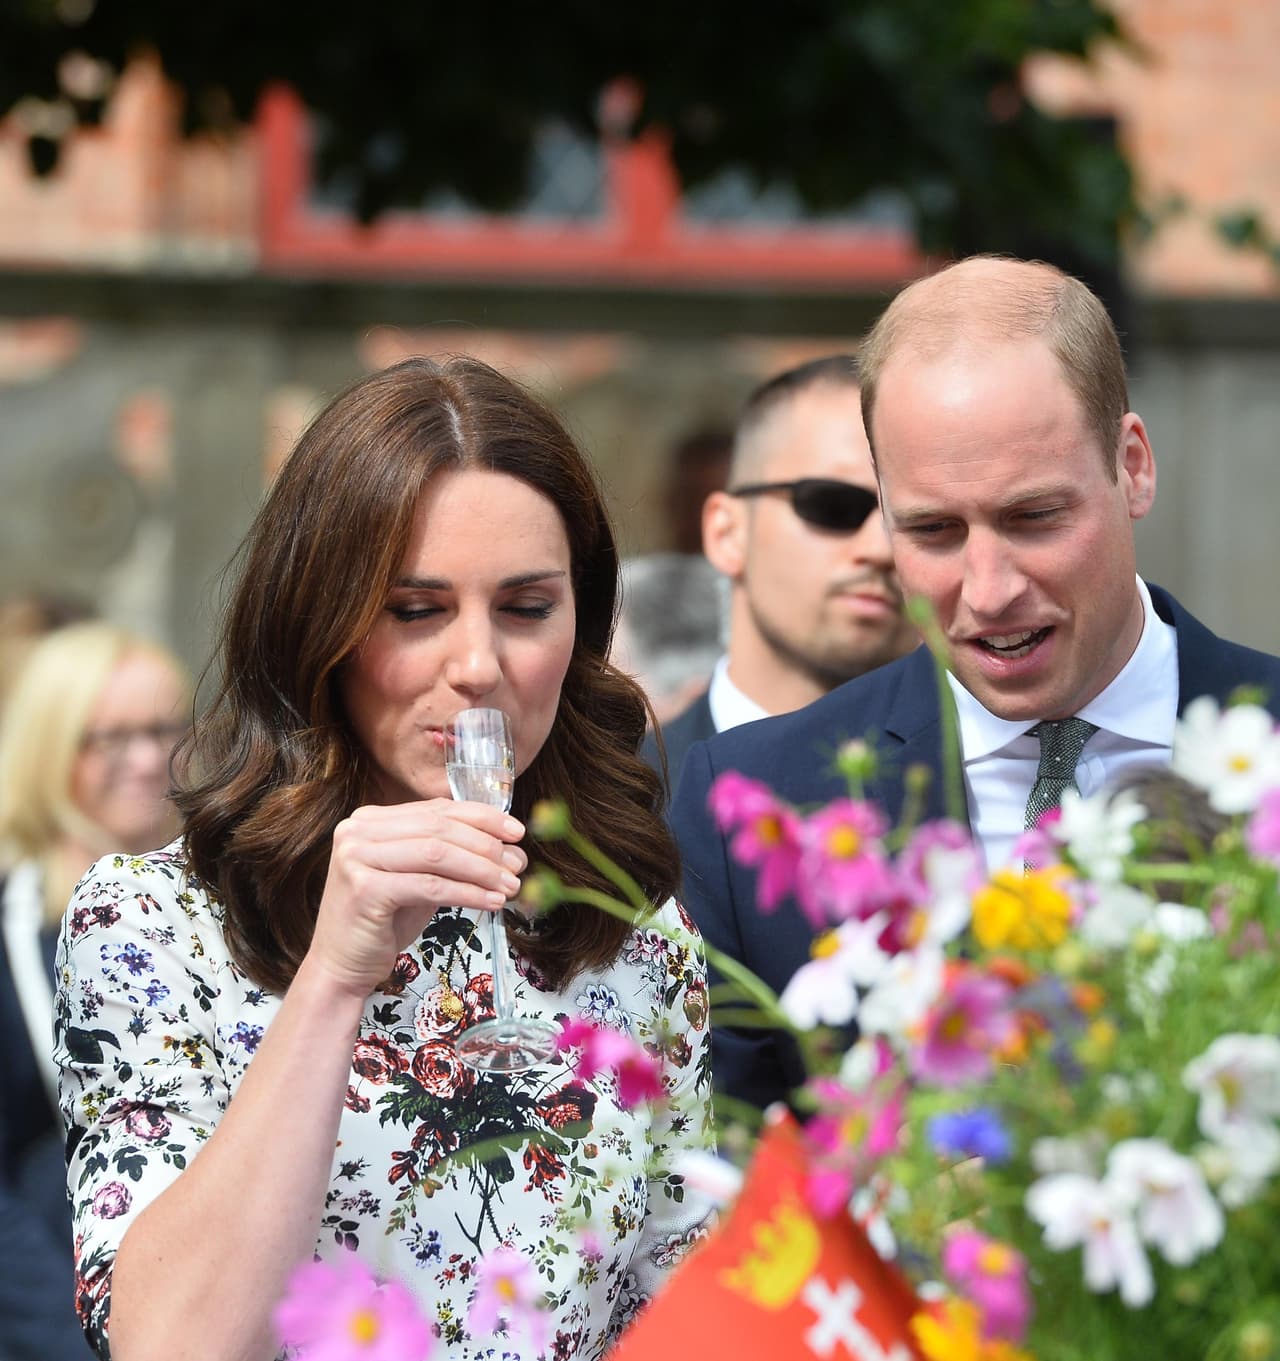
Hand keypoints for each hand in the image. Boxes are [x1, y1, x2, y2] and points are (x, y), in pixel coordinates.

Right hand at [307, 799, 526, 998]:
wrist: (341, 966)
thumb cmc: (384, 921)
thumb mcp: (419, 878)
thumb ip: (451, 857)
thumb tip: (509, 849)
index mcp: (370, 819)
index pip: (437, 809)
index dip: (482, 817)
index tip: (516, 831)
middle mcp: (358, 830)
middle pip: (440, 828)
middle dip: (487, 846)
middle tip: (518, 865)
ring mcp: (357, 857)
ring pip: (438, 854)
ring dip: (483, 870)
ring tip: (511, 885)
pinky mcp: (364, 888)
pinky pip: (430, 886)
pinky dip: (467, 893)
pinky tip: (491, 902)